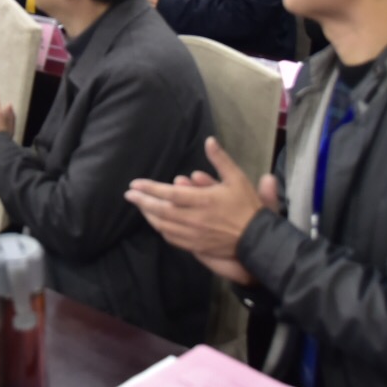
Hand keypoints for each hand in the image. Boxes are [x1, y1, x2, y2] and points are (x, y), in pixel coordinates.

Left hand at [126, 138, 261, 278]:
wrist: (257, 238)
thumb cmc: (246, 206)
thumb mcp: (237, 178)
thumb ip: (220, 160)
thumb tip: (209, 140)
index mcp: (203, 200)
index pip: (170, 194)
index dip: (150, 189)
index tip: (135, 184)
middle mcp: (195, 219)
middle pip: (161, 211)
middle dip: (142, 202)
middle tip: (129, 195)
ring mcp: (194, 234)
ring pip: (163, 226)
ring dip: (149, 216)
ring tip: (140, 206)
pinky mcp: (196, 246)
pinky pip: (172, 238)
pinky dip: (161, 229)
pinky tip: (156, 222)